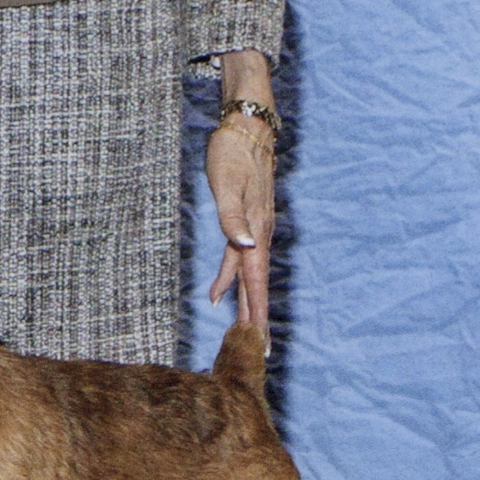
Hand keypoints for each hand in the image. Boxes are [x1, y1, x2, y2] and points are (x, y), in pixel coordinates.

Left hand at [207, 51, 276, 325]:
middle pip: (257, 285)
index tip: (260, 343)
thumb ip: (233, 218)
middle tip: (259, 352)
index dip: (256, 312)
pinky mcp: (247, 221)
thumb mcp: (228, 184)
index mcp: (256, 231)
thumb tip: (245, 247)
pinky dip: (230, 279)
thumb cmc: (234, 153)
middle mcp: (259, 235)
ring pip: (249, 275)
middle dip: (256, 318)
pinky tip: (218, 292)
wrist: (247, 127)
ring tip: (241, 332)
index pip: (256, 281)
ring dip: (245, 303)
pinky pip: (239, 259)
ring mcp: (255, 229)